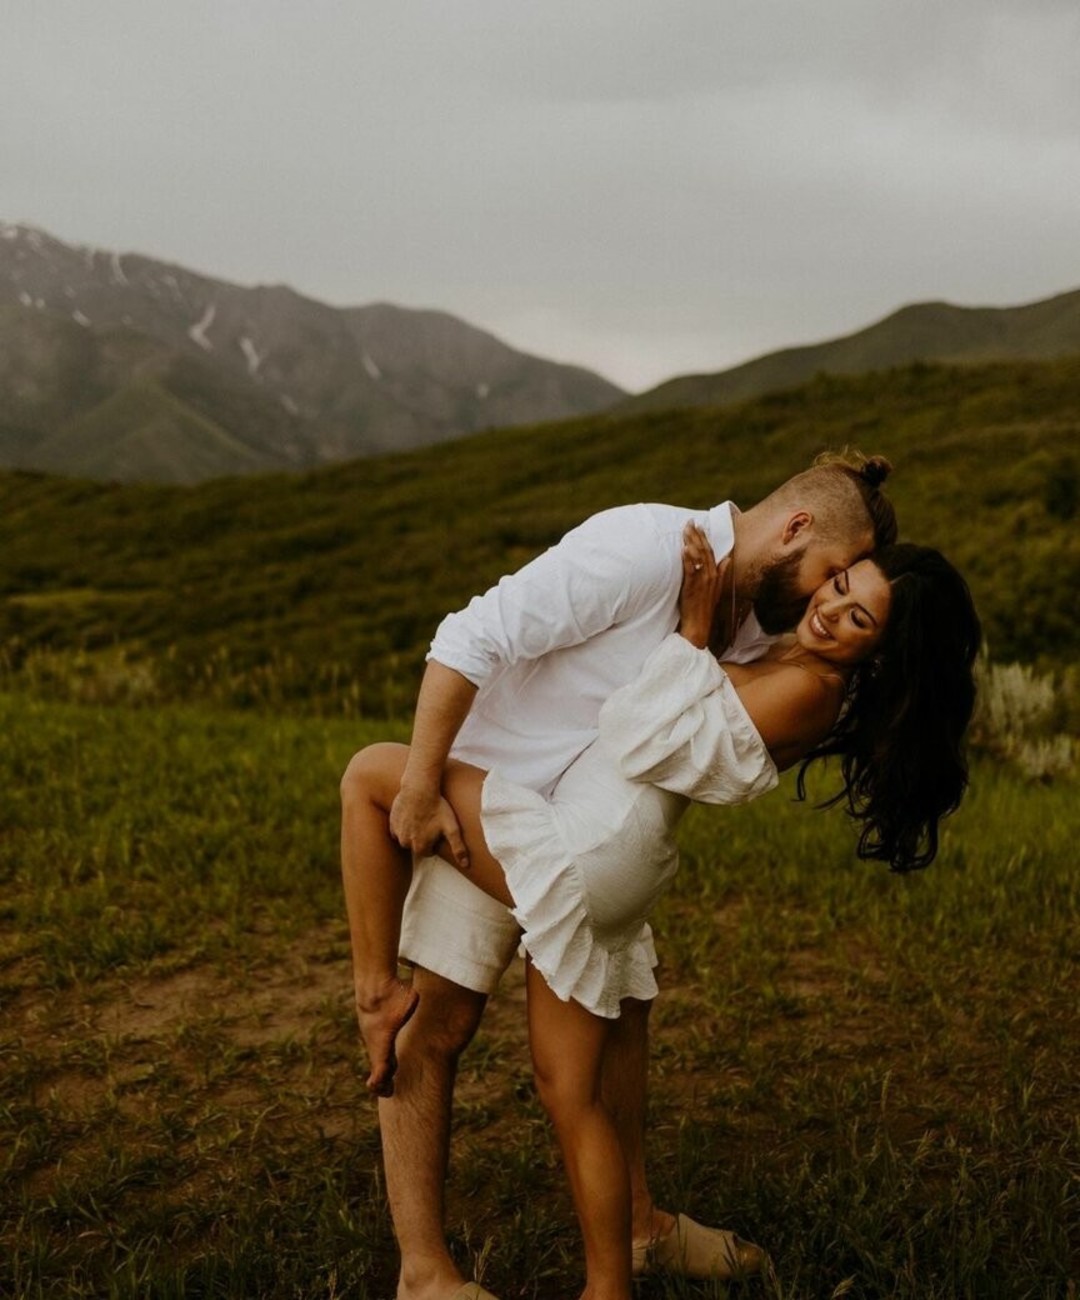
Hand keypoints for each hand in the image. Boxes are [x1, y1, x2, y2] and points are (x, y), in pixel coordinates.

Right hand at [388, 783, 469, 869]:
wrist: (420, 788)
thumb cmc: (438, 807)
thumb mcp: (452, 828)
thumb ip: (458, 848)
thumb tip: (466, 865)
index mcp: (420, 848)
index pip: (428, 852)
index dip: (434, 842)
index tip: (438, 830)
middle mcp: (406, 843)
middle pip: (416, 846)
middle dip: (422, 838)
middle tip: (430, 823)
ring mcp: (397, 832)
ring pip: (406, 838)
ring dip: (412, 833)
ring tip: (421, 819)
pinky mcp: (391, 822)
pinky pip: (397, 829)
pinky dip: (403, 825)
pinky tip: (412, 815)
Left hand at [679, 522, 728, 648]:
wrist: (699, 625)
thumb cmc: (704, 607)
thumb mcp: (716, 588)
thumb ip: (722, 572)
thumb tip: (728, 558)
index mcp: (716, 574)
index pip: (711, 551)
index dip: (704, 538)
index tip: (698, 525)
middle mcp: (711, 575)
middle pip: (704, 550)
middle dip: (696, 535)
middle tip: (689, 522)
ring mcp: (703, 581)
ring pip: (698, 557)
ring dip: (691, 542)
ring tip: (685, 530)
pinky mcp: (693, 587)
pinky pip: (691, 570)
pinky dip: (688, 558)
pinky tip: (683, 549)